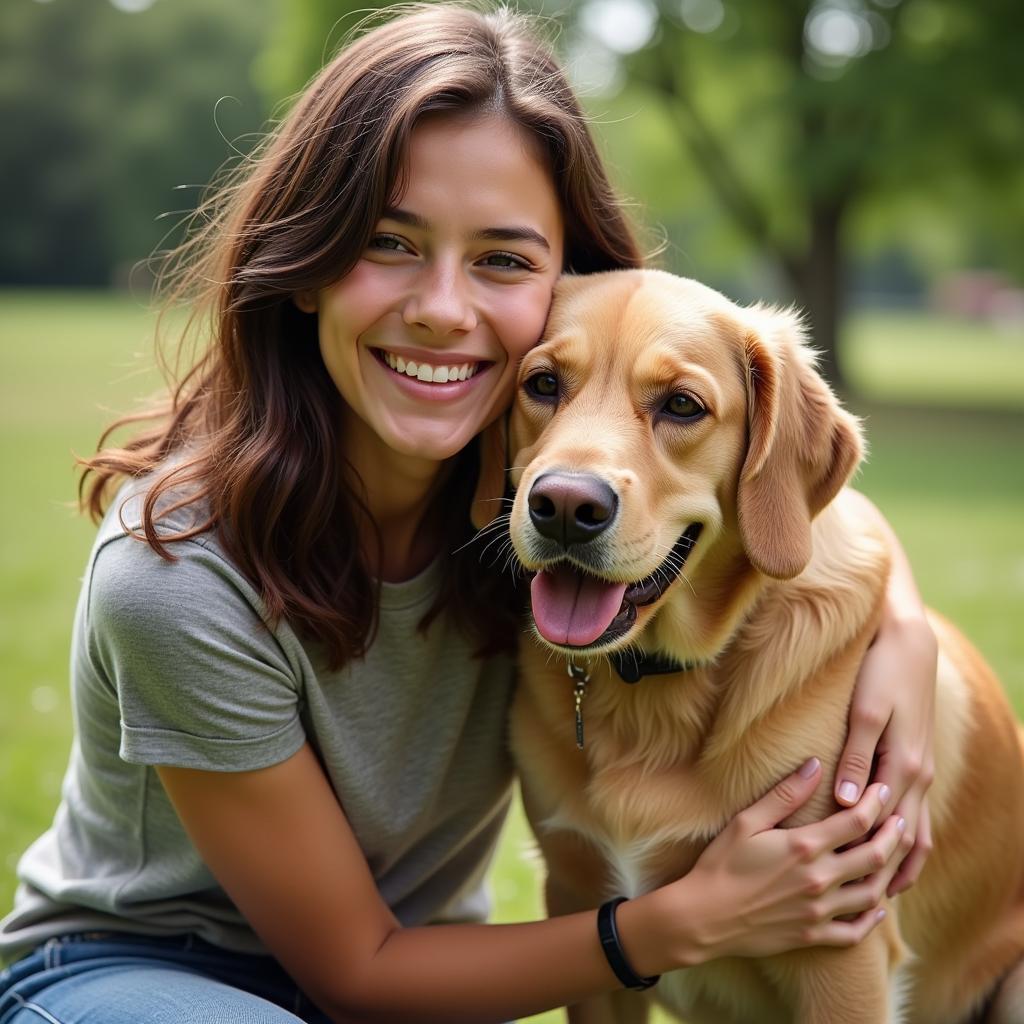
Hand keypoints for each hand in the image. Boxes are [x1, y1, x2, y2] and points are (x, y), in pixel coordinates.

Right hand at [667, 759, 903, 964]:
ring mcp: (819, 911)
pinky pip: (855, 932)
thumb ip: (785, 794)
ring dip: (889, 873)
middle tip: (901, 819)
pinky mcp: (813, 936)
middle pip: (874, 856)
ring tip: (893, 857)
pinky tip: (877, 907)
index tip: (884, 788)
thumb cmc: (720, 864)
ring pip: (872, 893)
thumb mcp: (746, 822)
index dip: (875, 802)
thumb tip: (815, 765)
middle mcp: (819, 879)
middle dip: (893, 835)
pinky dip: (872, 920)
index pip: (855, 820)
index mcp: (803, 847)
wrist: (703, 917)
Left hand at [835, 614, 937, 895]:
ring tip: (882, 893)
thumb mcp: (863, 713)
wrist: (908, 643)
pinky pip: (918, 812)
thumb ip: (855, 758)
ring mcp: (921, 769)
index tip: (839, 882)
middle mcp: (918, 775)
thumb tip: (845, 802)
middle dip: (885, 870)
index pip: (883, 827)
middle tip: (861, 905)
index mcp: (903, 767)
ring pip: (917, 830)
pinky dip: (909, 838)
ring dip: (902, 861)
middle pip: (904, 838)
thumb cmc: (880, 675)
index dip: (863, 856)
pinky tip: (894, 849)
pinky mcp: (916, 759)